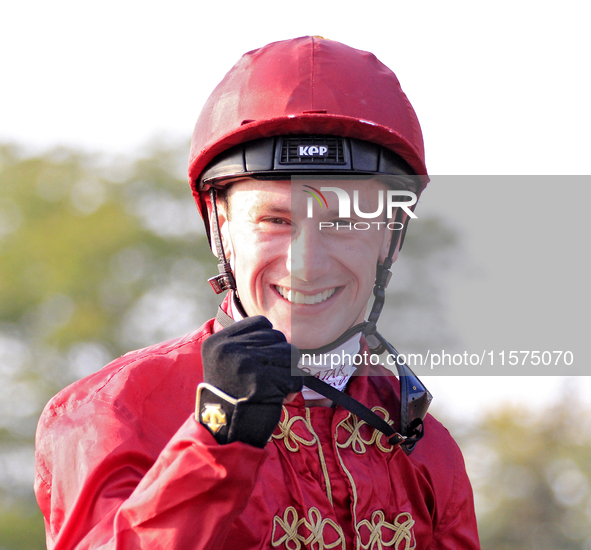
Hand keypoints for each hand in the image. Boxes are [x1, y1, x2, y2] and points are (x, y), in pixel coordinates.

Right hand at [198, 316, 301, 446]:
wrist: (223, 432)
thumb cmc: (231, 395)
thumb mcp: (226, 361)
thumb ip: (248, 343)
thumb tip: (280, 334)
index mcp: (219, 341)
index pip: (261, 323)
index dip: (269, 342)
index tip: (262, 361)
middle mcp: (230, 349)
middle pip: (278, 338)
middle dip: (280, 360)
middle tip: (269, 379)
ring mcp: (246, 364)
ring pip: (290, 354)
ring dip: (288, 373)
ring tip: (275, 388)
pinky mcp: (262, 383)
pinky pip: (294, 378)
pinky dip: (292, 390)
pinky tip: (279, 399)